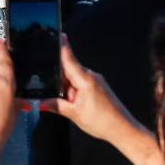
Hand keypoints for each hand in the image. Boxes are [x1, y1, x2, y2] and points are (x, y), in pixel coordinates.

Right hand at [38, 40, 163, 164]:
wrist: (124, 131)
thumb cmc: (103, 122)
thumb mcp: (74, 114)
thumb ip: (55, 105)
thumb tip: (39, 102)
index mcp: (84, 79)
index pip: (69, 58)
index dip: (62, 46)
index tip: (57, 33)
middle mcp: (91, 77)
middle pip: (68, 69)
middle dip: (57, 77)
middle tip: (48, 87)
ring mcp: (96, 82)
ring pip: (74, 78)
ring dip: (66, 87)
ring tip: (65, 102)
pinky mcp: (99, 89)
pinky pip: (81, 84)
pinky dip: (74, 90)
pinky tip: (72, 103)